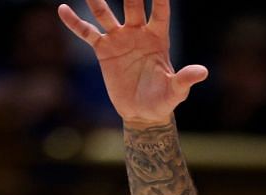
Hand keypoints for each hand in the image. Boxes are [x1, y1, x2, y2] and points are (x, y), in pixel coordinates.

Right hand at [58, 0, 207, 127]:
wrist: (143, 112)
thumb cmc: (163, 100)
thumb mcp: (175, 91)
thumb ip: (185, 79)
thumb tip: (203, 72)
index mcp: (158, 37)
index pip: (160, 11)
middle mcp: (138, 32)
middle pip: (132, 5)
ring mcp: (119, 39)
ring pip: (105, 13)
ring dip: (97, 1)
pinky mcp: (104, 50)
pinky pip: (87, 33)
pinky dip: (75, 22)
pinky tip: (62, 9)